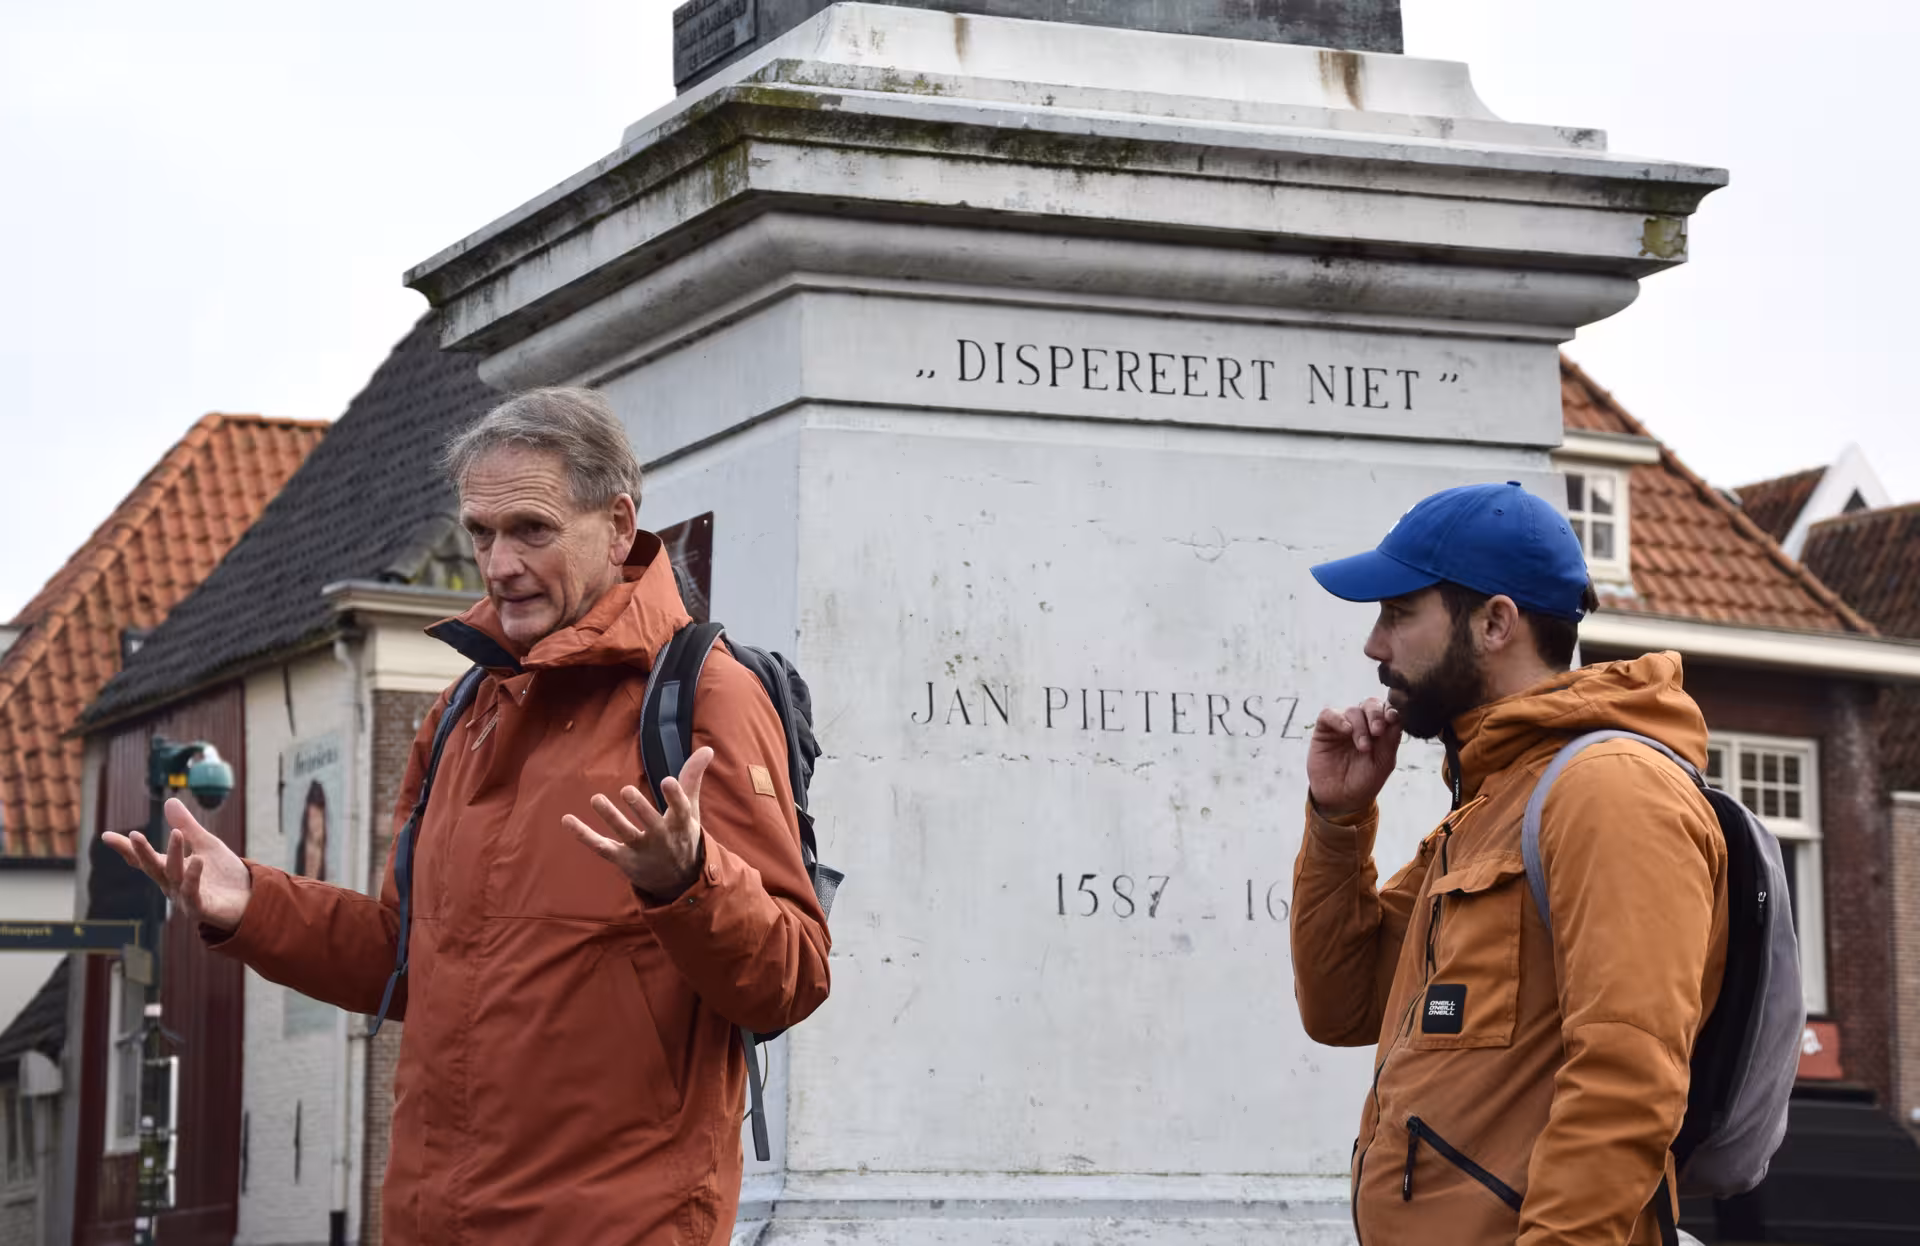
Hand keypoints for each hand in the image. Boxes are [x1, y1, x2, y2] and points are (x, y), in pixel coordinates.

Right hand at [102, 798, 252, 931]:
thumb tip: (170, 801)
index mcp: (169, 870)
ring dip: (175, 855)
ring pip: (174, 875)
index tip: (106, 835)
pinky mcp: (201, 908)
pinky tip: (198, 860)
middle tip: (134, 835)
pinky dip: (193, 877)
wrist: (250, 898)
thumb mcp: (206, 844)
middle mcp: (171, 885)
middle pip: (153, 867)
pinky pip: (193, 893)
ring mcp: (184, 898)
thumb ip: (187, 826)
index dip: (127, 848)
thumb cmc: (224, 874)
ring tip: (177, 833)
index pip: (144, 858)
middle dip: (143, 852)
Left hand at [566, 747, 712, 901]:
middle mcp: (662, 839)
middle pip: (651, 824)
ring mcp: (641, 851)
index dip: (674, 796)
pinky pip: (601, 847)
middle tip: (626, 791)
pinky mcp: (623, 860)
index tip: (667, 781)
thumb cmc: (682, 835)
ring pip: (625, 834)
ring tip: (596, 798)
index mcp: (681, 825)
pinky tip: (567, 819)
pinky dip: (584, 835)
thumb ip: (692, 778)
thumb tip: (707, 749)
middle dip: (639, 809)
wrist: (677, 881)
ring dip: (611, 818)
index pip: (680, 810)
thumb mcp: (691, 810)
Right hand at [1306, 698, 1402, 818]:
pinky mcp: (1324, 730)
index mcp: (1379, 730)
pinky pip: (1328, 715)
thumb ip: (1390, 740)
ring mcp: (1342, 726)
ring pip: (1353, 711)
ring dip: (1360, 727)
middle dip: (1376, 714)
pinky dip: (1338, 719)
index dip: (1390, 709)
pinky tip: (1346, 731)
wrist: (1341, 798)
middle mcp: (1362, 724)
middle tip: (1378, 731)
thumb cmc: (1364, 781)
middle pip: (1370, 704)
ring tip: (1363, 747)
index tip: (1392, 717)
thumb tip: (1397, 716)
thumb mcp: (1383, 762)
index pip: (1386, 710)